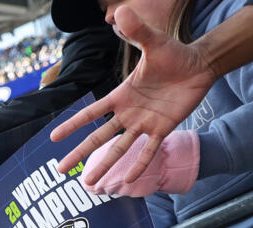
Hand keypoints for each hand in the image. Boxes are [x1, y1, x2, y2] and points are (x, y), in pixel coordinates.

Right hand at [51, 5, 215, 183]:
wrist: (199, 65)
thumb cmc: (174, 53)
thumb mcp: (153, 41)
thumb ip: (136, 31)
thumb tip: (120, 12)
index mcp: (120, 95)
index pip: (90, 113)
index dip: (72, 125)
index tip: (54, 138)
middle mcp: (128, 113)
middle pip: (98, 137)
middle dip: (79, 154)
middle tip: (60, 170)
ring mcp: (144, 123)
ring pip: (119, 148)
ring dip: (104, 165)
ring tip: (90, 184)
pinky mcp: (163, 128)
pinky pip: (148, 150)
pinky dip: (138, 164)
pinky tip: (127, 180)